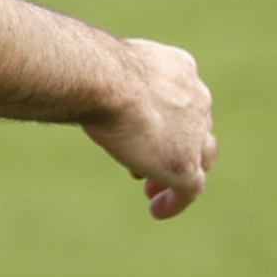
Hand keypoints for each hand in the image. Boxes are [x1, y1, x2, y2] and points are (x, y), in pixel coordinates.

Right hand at [79, 38, 216, 218]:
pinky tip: (157, 211)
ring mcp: (195, 134)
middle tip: (149, 162)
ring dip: (179, 175)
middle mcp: (196, 98)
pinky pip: (190, 190)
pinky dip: (175, 201)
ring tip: (153, 192)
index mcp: (180, 68)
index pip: (182, 97)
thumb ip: (105, 77)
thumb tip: (77, 82)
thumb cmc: (92, 67)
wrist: (105, 81)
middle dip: (177, 145)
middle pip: (196, 128)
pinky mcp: (185, 165)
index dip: (164, 117)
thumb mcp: (103, 65)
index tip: (142, 130)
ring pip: (200, 160)